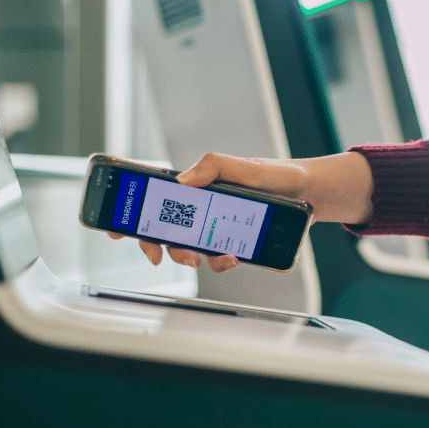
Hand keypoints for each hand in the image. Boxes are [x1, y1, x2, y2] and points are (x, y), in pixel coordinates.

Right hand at [113, 151, 373, 271]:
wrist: (313, 196)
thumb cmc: (279, 175)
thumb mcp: (246, 166)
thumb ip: (214, 166)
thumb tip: (183, 181)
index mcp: (199, 186)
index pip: (155, 197)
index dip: (130, 212)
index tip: (115, 227)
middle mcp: (204, 208)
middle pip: (165, 230)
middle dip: (157, 245)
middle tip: (160, 255)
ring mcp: (219, 228)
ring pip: (190, 248)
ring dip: (190, 256)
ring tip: (207, 258)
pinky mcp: (237, 244)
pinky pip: (219, 258)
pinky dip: (219, 262)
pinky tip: (231, 259)